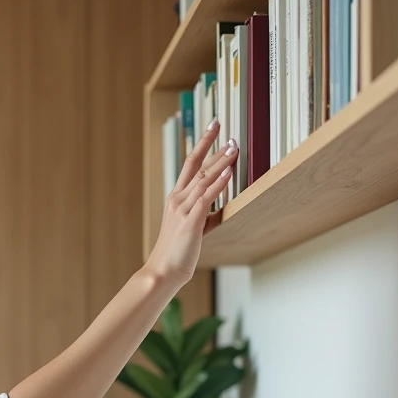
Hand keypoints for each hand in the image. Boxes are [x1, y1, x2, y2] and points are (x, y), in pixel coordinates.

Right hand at [144, 119, 237, 285]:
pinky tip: (228, 173)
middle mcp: (177, 199)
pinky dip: (218, 184)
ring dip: (219, 162)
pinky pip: (206, 198)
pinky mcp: (191, 221)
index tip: (213, 127)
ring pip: (203, 179)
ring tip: (234, 148)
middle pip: (196, 165)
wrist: (164, 270)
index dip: (202, 144)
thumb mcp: (192, 228)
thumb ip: (205, 215)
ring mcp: (183, 209)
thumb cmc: (177, 251)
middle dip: (211, 146)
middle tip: (226, 131)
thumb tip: (220, 210)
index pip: (190, 164)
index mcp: (176, 198)